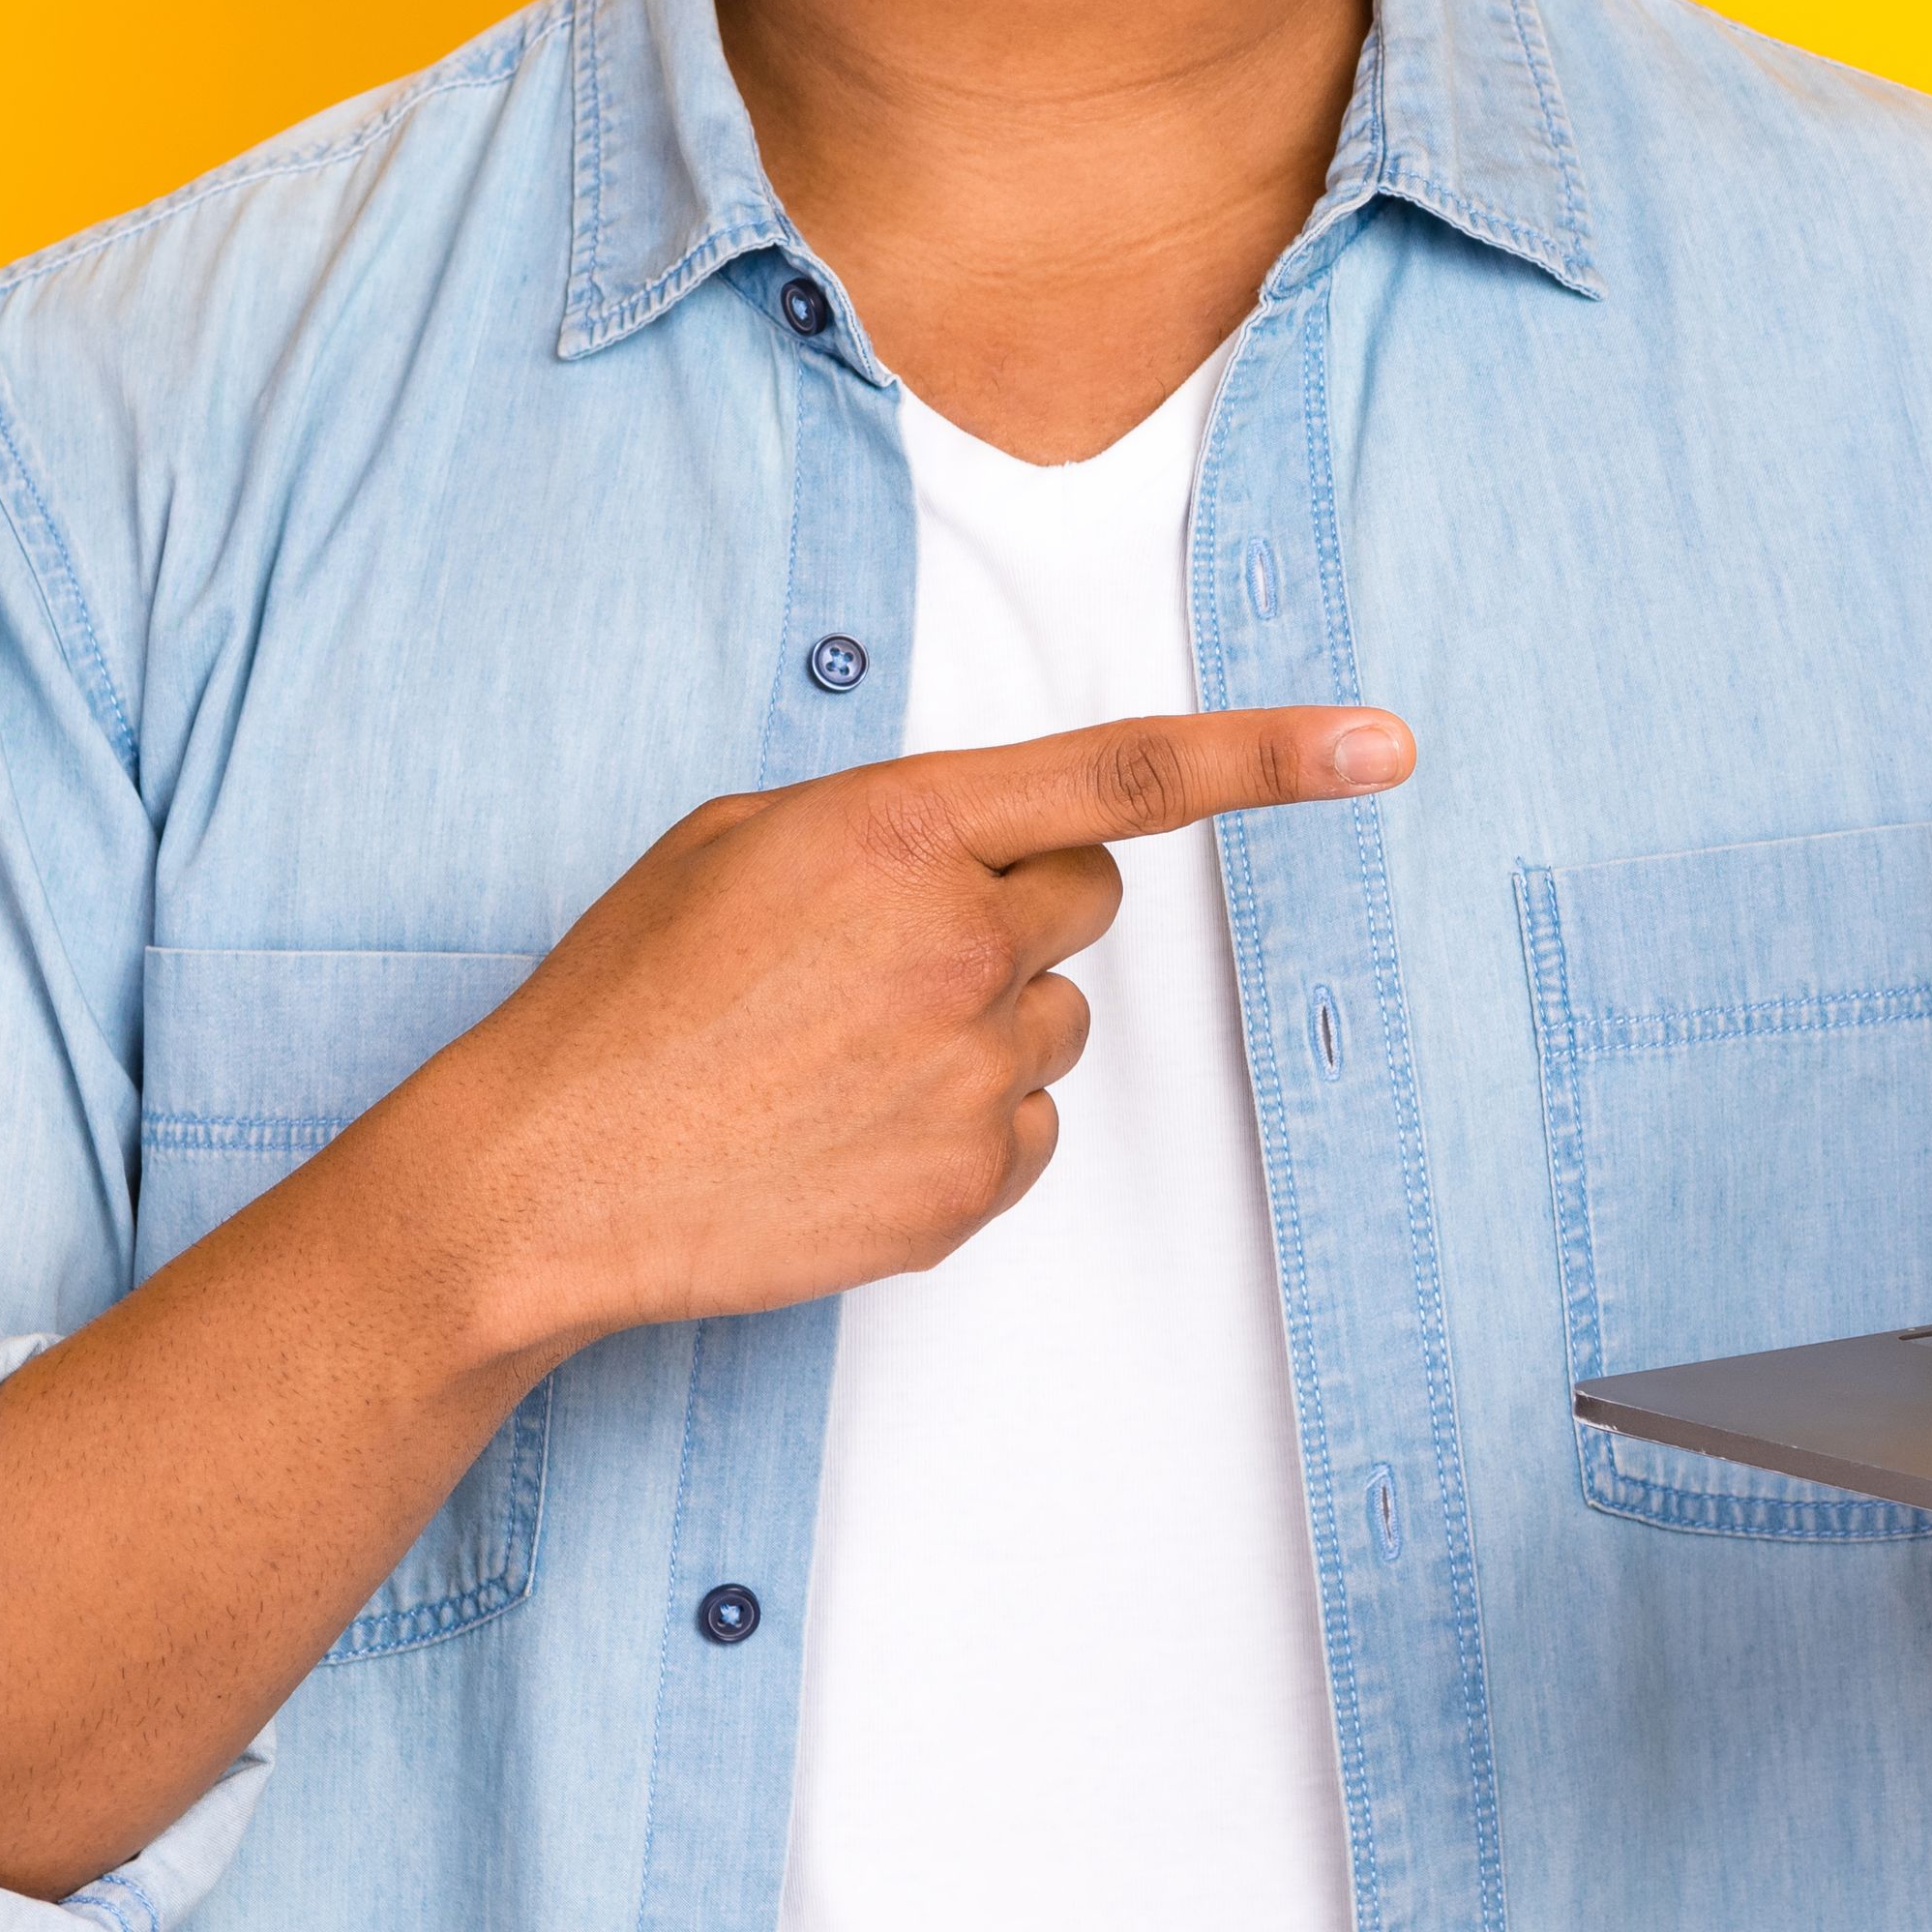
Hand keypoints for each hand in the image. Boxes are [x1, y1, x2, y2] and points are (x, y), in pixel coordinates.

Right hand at [400, 703, 1415, 1351]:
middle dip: (1013, 914)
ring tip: (832, 1062)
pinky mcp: (966, 1185)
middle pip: (1086, 904)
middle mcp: (959, 943)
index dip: (1271, 755)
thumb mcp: (735, 844)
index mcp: (900, 831)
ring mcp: (970, 1072)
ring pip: (1049, 1026)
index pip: (1125, 776)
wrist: (547, 1175)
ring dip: (975, 1030)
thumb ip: (885, 824)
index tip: (1384, 745)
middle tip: (880, 959)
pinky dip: (958, 1131)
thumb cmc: (624, 1000)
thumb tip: (978, 847)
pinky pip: (1024, 1134)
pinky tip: (846, 1134)